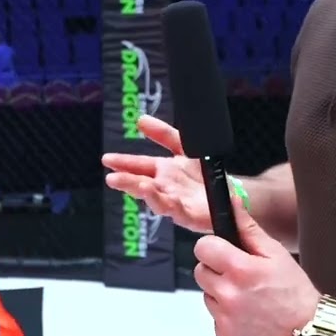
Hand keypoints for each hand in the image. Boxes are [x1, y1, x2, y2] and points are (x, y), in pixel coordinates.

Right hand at [101, 115, 211, 233]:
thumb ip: (164, 134)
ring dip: (144, 194)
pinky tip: (160, 197)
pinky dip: (165, 203)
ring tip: (135, 185)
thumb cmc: (204, 173)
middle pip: (141, 184)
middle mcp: (165, 188)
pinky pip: (175, 210)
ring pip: (155, 199)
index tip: (107, 159)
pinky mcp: (189, 215)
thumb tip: (141, 120)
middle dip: (126, 181)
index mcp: (162, 172)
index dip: (123, 163)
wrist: (228, 193)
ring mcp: (175, 202)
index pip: (138, 166)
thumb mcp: (184, 147)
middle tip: (112, 178)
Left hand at [194, 191, 319, 335]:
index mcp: (239, 270)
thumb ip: (248, 228)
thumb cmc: (296, 295)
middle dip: (217, 272)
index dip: (214, 248)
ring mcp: (225, 322)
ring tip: (250, 301)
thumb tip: (231, 203)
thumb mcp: (276, 254)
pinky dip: (229, 321)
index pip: (203, 247)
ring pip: (208, 299)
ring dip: (222, 297)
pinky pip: (217, 323)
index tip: (224, 253)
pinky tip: (250, 319)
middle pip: (201, 273)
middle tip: (241, 278)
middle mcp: (228, 297)